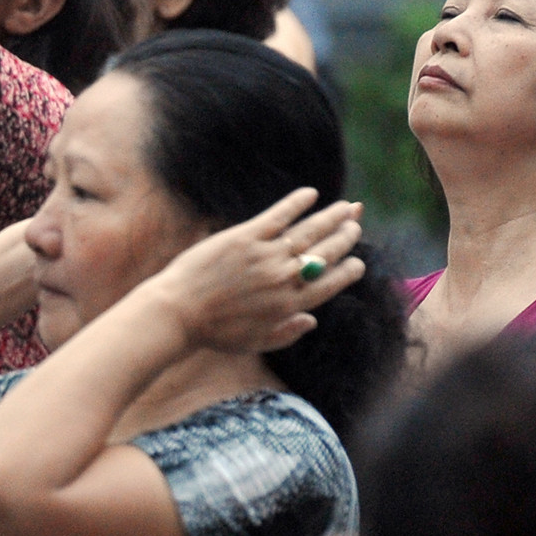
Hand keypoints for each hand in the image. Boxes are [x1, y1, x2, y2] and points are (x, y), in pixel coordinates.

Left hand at [142, 188, 366, 355]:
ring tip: (348, 208)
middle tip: (355, 225)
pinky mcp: (243, 238)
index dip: (348, 271)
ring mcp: (265, 256)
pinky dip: (296, 203)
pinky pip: (277, 215)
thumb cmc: (213, 332)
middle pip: (326, 253)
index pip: (331, 284)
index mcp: (290, 306)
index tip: (357, 262)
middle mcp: (284, 279)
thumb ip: (287, 333)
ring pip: (309, 231)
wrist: (177, 314)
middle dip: (345, 237)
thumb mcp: (255, 342)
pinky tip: (310, 193)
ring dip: (332, 217)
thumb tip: (311, 321)